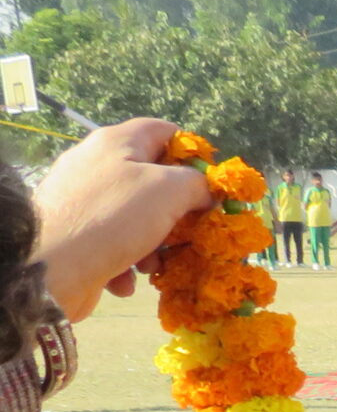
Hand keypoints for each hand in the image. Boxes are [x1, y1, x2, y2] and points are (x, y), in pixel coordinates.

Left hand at [29, 119, 213, 319]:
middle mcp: (97, 165)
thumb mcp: (168, 190)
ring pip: (136, 217)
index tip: (210, 184)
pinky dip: (127, 262)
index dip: (193, 154)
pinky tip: (125, 279)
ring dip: (154, 244)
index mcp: (117, 143)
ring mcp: (84, 200)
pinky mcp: (77, 233)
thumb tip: (205, 192)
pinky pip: (114, 242)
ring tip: (152, 265)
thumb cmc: (114, 218)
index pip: (164, 132)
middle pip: (152, 179)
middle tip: (189, 232)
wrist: (51, 266)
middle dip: (176, 210)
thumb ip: (196, 183)